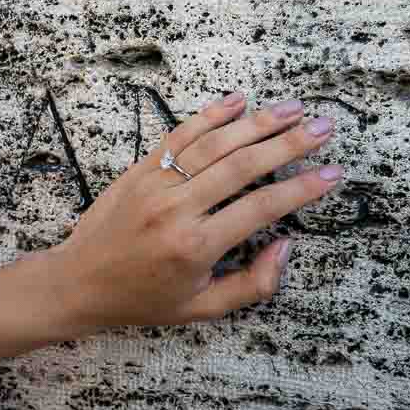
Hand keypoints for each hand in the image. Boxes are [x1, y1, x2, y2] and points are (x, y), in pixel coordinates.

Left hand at [45, 93, 341, 332]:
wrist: (77, 283)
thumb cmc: (143, 299)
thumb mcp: (201, 308)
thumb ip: (252, 284)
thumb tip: (286, 245)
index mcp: (196, 247)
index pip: (261, 208)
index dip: (302, 189)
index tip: (332, 173)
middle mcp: (178, 209)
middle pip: (244, 166)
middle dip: (290, 143)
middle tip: (324, 127)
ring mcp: (157, 184)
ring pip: (216, 143)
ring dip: (259, 122)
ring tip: (294, 109)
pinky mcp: (141, 169)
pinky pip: (180, 135)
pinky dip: (210, 115)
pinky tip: (239, 101)